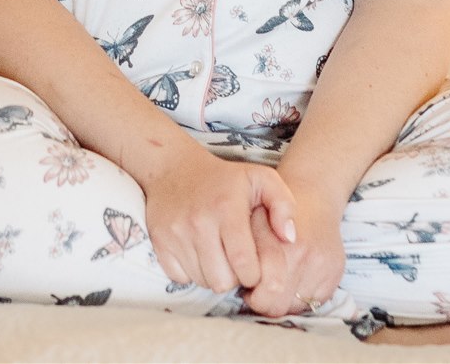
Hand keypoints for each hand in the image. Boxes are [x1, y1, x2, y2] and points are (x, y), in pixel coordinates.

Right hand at [134, 149, 296, 295]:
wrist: (174, 168)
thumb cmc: (225, 179)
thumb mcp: (261, 178)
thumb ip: (284, 205)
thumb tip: (290, 238)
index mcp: (227, 209)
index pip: (244, 265)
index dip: (254, 274)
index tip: (255, 265)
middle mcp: (198, 223)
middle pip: (222, 281)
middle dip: (234, 277)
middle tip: (236, 260)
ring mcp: (175, 234)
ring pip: (202, 281)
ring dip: (214, 274)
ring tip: (219, 254)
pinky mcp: (159, 242)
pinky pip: (180, 277)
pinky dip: (192, 272)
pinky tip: (199, 253)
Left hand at [240, 193, 344, 318]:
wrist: (312, 193)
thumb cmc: (272, 209)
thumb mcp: (249, 221)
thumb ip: (240, 250)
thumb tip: (233, 281)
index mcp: (277, 244)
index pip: (261, 294)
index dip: (250, 295)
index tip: (246, 286)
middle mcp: (302, 256)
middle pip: (277, 306)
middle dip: (264, 302)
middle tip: (257, 290)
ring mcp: (323, 265)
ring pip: (295, 307)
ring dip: (283, 301)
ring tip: (274, 283)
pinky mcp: (336, 271)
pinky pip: (314, 302)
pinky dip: (301, 297)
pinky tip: (292, 281)